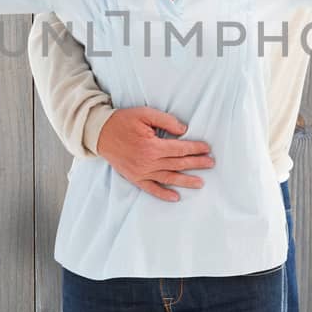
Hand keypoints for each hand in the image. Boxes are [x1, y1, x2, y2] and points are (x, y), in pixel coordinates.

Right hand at [95, 107, 214, 201]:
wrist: (100, 133)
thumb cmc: (123, 121)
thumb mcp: (145, 113)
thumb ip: (166, 121)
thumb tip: (183, 130)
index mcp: (152, 146)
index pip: (180, 149)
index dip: (195, 148)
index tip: (207, 149)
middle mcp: (148, 162)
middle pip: (178, 164)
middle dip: (196, 164)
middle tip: (211, 164)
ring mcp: (141, 172)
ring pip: (169, 178)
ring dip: (186, 180)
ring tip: (200, 183)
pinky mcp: (134, 177)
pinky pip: (151, 188)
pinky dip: (163, 194)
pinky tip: (175, 197)